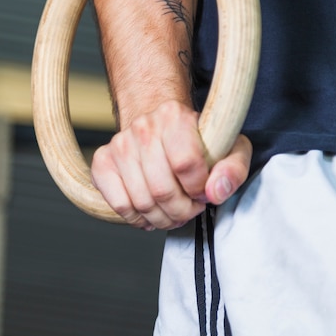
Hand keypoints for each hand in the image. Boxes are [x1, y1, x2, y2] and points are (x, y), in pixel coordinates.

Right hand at [90, 100, 251, 230]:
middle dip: (181, 211)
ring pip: (141, 202)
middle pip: (162, 190)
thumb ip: (232, 169)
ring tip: (172, 212)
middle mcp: (143, 126)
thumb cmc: (195, 142)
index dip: (198, 189)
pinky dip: (137, 218)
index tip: (202, 192)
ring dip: (162, 218)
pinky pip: (119, 205)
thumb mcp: (228, 149)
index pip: (185, 164)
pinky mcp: (102, 162)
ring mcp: (119, 144)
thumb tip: (215, 192)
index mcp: (174, 116)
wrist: (160, 129)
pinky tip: (149, 213)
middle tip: (189, 208)